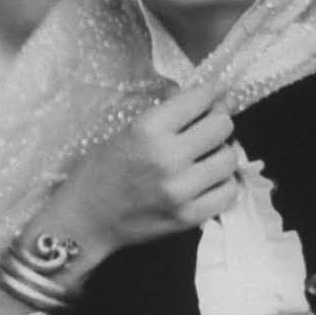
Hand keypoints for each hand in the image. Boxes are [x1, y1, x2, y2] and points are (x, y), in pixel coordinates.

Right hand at [55, 83, 239, 259]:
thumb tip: (202, 98)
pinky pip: (228, 192)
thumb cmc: (99, 172)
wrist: (85, 220)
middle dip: (218, 121)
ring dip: (221, 153)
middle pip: (222, 126)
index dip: (209, 94)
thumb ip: (164, 116)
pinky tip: (208, 180)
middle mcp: (167, 157)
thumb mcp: (125, 132)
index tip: (211, 96)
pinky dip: (222, 182)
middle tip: (209, 126)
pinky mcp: (189, 216)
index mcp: (147, 129)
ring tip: (207, 156)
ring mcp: (181, 190)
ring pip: (230, 158)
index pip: (200, 99)